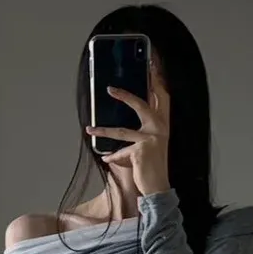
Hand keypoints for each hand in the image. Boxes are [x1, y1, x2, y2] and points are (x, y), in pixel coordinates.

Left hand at [86, 69, 170, 197]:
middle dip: (125, 96)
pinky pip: (121, 151)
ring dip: (103, 131)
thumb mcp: (148, 147)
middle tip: (109, 88)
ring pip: (121, 131)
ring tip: (89, 130)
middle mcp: (160, 129)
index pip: (162, 97)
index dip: (158, 80)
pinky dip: (114, 157)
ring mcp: (151, 139)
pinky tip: (108, 161)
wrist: (158, 188)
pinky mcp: (141, 150)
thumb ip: (137, 136)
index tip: (152, 64)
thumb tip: (115, 136)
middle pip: (141, 105)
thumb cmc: (151, 168)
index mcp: (163, 124)